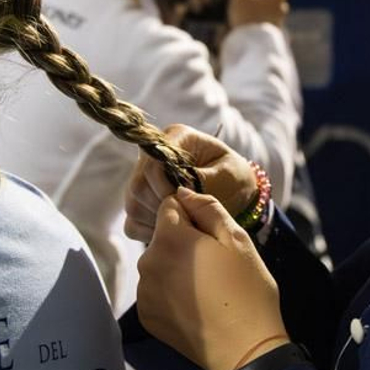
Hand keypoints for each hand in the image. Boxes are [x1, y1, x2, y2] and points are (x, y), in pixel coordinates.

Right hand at [124, 124, 257, 243]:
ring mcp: (143, 178)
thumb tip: (178, 192)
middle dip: (161, 207)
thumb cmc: (234, 178)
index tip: (185, 204)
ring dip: (156, 221)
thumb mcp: (227, 174)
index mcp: (176, 137)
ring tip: (184, 224)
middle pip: (137, 185)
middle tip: (187, 218)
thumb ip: (202, 180)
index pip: (153, 162)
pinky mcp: (141, 202)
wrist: (236, 191)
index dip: (165, 187)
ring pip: (133, 204)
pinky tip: (172, 232)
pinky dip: (149, 232)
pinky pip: (132, 223)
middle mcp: (154, 155)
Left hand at [137, 188, 287, 369]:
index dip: (192, 215)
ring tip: (206, 288)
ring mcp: (144, 292)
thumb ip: (207, 209)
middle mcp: (147, 262)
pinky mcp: (145, 315)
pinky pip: (155, 290)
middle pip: (162, 237)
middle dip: (184, 243)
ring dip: (175, 267)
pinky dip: (170, 292)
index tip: (211, 235)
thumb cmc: (248, 292)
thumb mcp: (238, 241)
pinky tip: (195, 306)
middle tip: (214, 265)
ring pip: (158, 263)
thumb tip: (182, 192)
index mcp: (170, 239)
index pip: (170, 205)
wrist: (244, 351)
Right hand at [226, 0, 288, 28]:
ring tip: (244, 11)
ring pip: (270, 6)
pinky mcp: (275, 30)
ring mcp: (280, 18)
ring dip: (258, 5)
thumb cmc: (247, 16)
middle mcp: (282, 5)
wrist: (253, 44)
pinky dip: (259, 16)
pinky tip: (248, 22)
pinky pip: (269, 18)